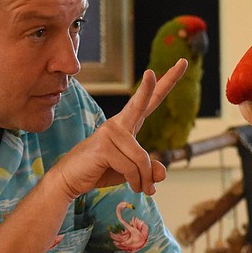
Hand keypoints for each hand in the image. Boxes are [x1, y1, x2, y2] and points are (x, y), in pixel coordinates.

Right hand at [52, 59, 188, 197]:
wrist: (69, 180)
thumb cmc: (100, 170)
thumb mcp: (131, 173)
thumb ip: (148, 170)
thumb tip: (162, 172)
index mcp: (128, 124)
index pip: (150, 101)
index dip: (166, 82)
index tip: (182, 63)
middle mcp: (119, 124)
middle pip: (141, 102)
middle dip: (152, 85)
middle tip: (173, 64)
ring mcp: (110, 133)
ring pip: (142, 159)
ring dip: (144, 179)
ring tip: (142, 189)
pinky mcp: (104, 146)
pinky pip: (131, 167)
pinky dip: (135, 181)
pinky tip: (132, 186)